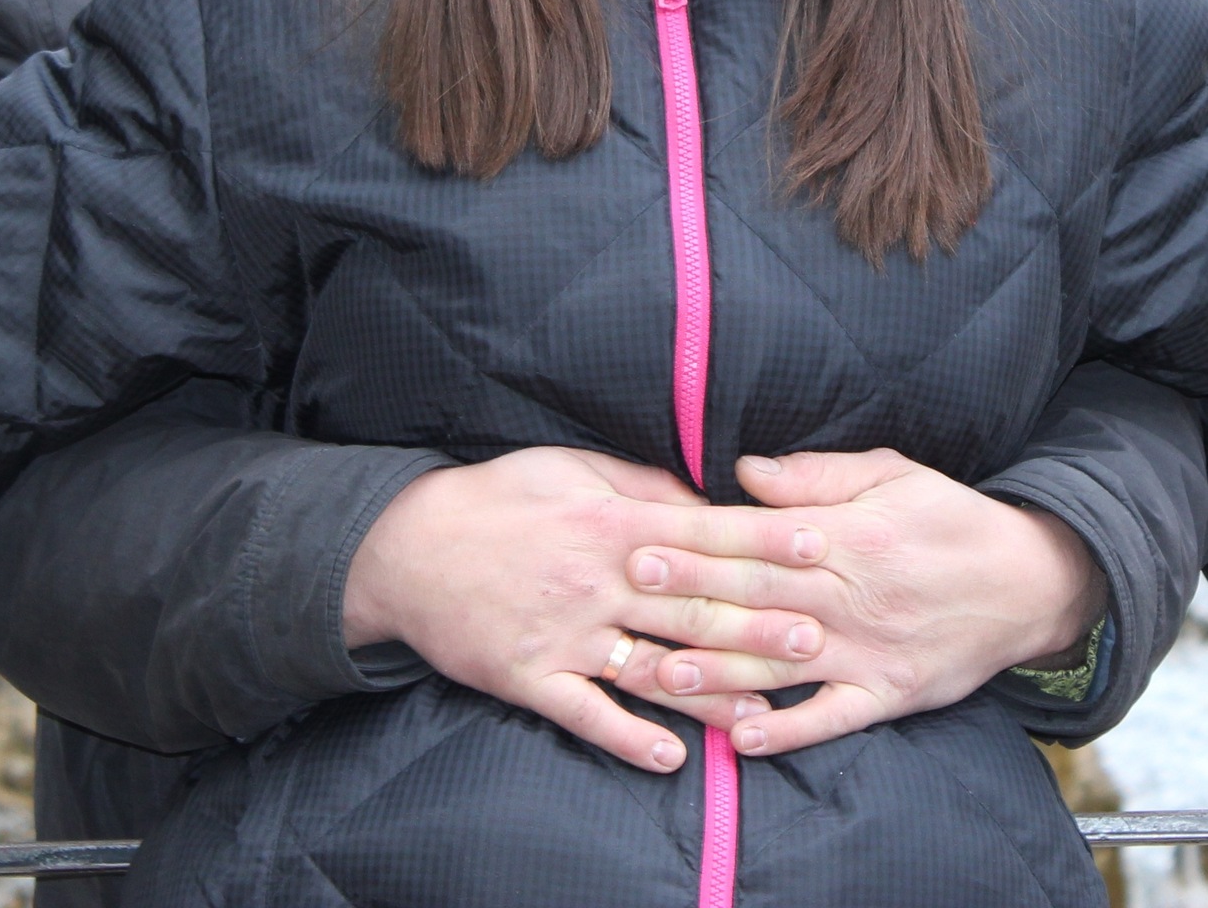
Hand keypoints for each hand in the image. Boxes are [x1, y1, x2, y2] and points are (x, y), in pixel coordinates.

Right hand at [343, 446, 822, 773]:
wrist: (408, 548)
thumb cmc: (499, 497)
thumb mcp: (571, 468)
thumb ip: (643, 486)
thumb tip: (707, 499)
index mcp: (610, 522)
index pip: (703, 533)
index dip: (764, 541)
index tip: (819, 546)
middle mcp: (596, 579)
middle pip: (691, 605)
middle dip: (758, 622)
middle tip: (817, 637)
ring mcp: (564, 634)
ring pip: (650, 667)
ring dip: (711, 692)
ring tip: (767, 712)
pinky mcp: (530, 676)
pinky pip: (585, 714)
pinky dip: (627, 737)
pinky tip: (671, 758)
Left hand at [617, 447, 1107, 757]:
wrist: (1029, 581)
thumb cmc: (949, 518)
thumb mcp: (890, 474)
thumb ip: (815, 475)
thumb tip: (745, 473)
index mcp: (848, 534)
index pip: (757, 536)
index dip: (698, 539)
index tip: (645, 538)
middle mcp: (852, 595)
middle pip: (757, 595)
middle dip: (691, 593)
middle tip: (630, 591)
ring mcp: (869, 651)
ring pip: (782, 662)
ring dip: (719, 668)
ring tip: (661, 672)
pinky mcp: (888, 694)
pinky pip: (832, 719)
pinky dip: (789, 729)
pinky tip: (741, 737)